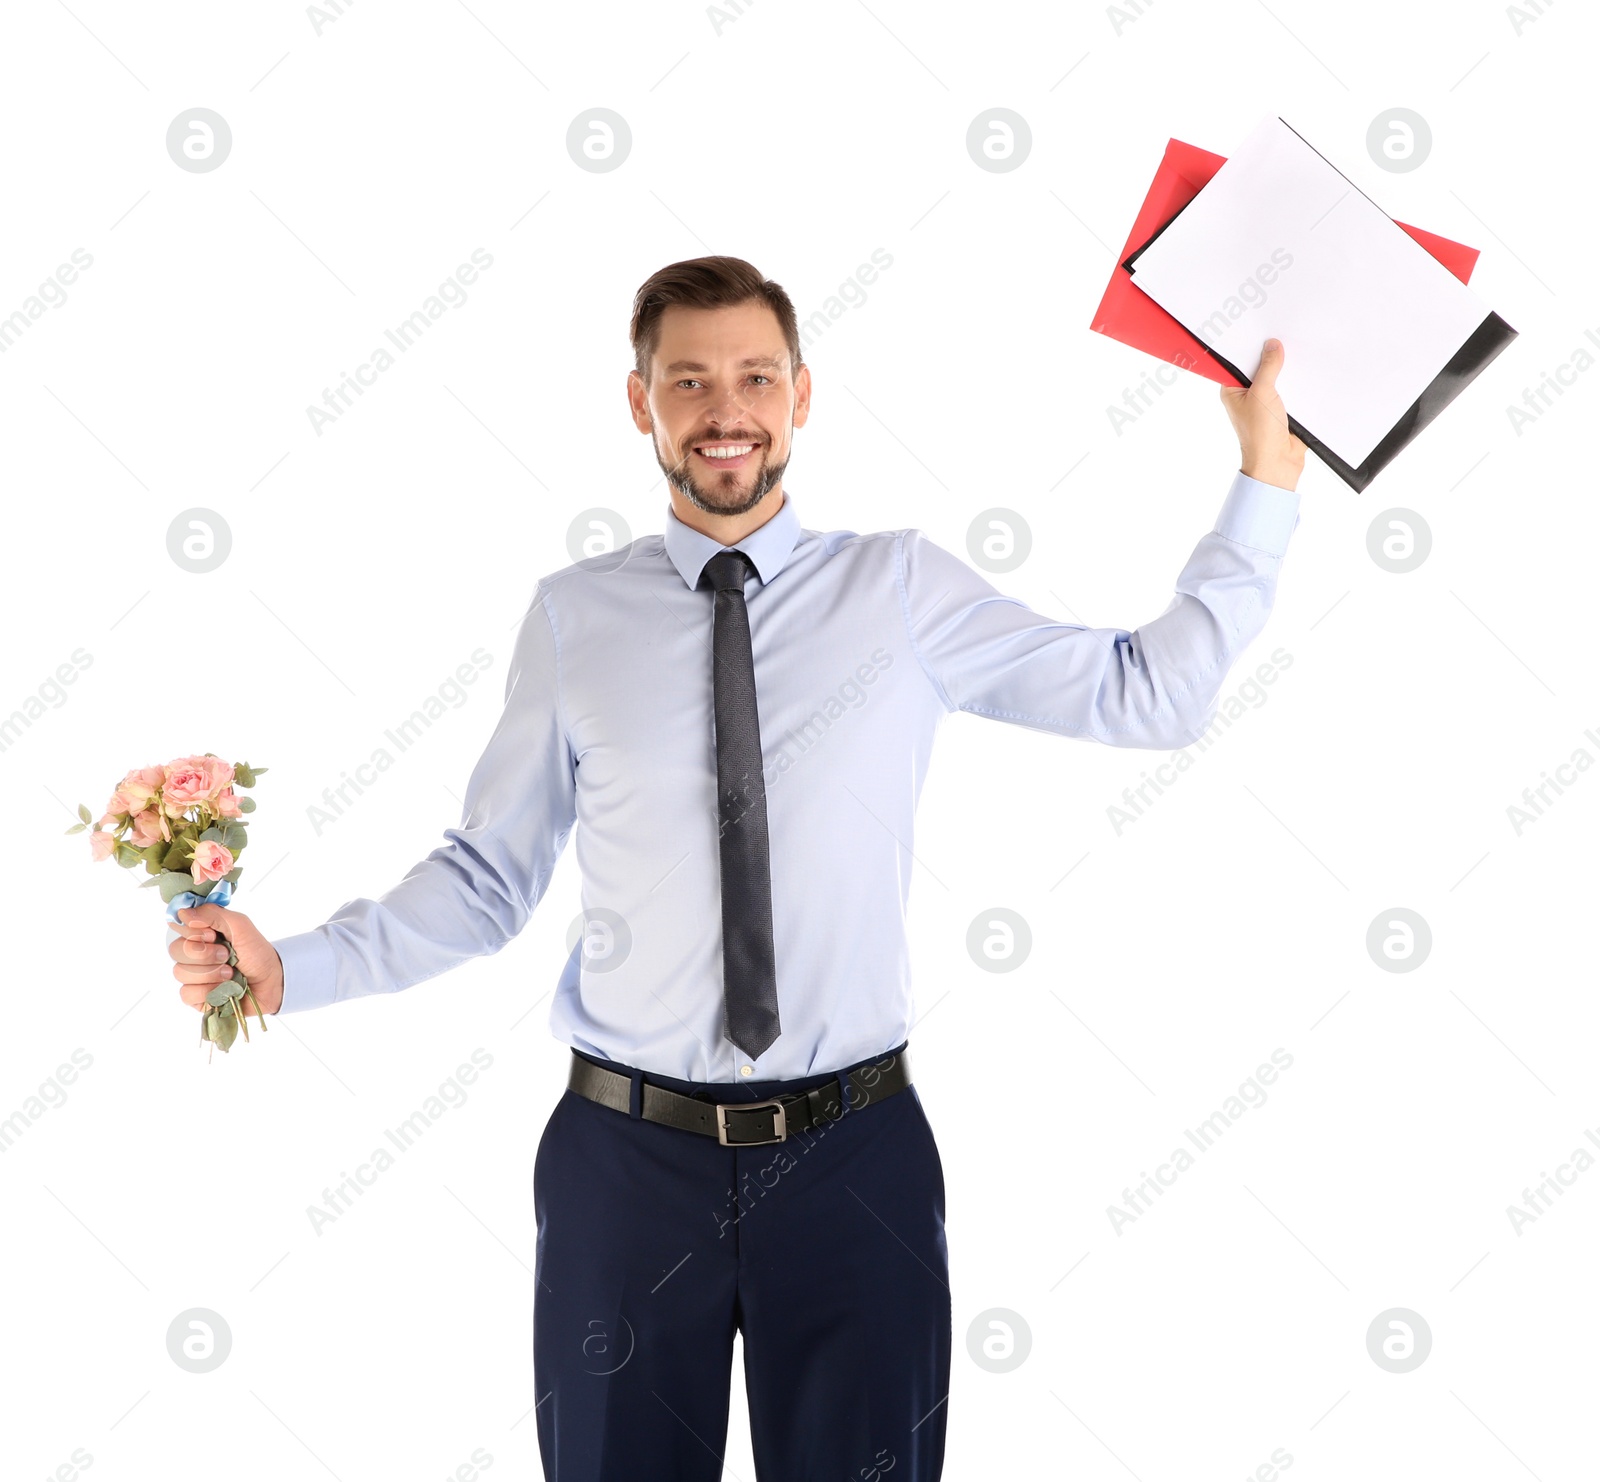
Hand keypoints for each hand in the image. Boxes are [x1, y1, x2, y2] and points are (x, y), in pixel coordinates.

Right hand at [169, 904, 284, 1015]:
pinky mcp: (196, 997)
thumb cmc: (257, 953)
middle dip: (204, 954)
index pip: (179, 929)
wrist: (272, 982)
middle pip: (176, 951)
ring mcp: (193, 976)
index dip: (195, 933)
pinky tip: (222, 989)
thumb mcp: (240, 926)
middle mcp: (194, 954)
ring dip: (210, 973)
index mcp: (202, 934)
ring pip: (180, 973)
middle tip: (226, 956)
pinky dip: (207, 991)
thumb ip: (214, 915)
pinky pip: (186, 993)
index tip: (214, 935)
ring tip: (230, 974)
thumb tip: (183, 913)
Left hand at [1220, 337, 1306, 490]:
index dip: (1249, 344)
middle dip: (1272, 353)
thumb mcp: (1263, 394)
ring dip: (1288, 367)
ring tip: (1300, 344)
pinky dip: (1299, 381)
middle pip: (1260, 366)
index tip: (1260, 326)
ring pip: (1278, 376)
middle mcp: (1247, 394)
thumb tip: (1272, 346)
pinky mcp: (1283, 408)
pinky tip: (1310, 367)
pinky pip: (1291, 388)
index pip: (1238, 360)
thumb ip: (1268, 367)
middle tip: (1284, 331)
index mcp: (1233, 390)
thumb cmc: (1259, 435)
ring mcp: (1266, 401)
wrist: (1277, 464)